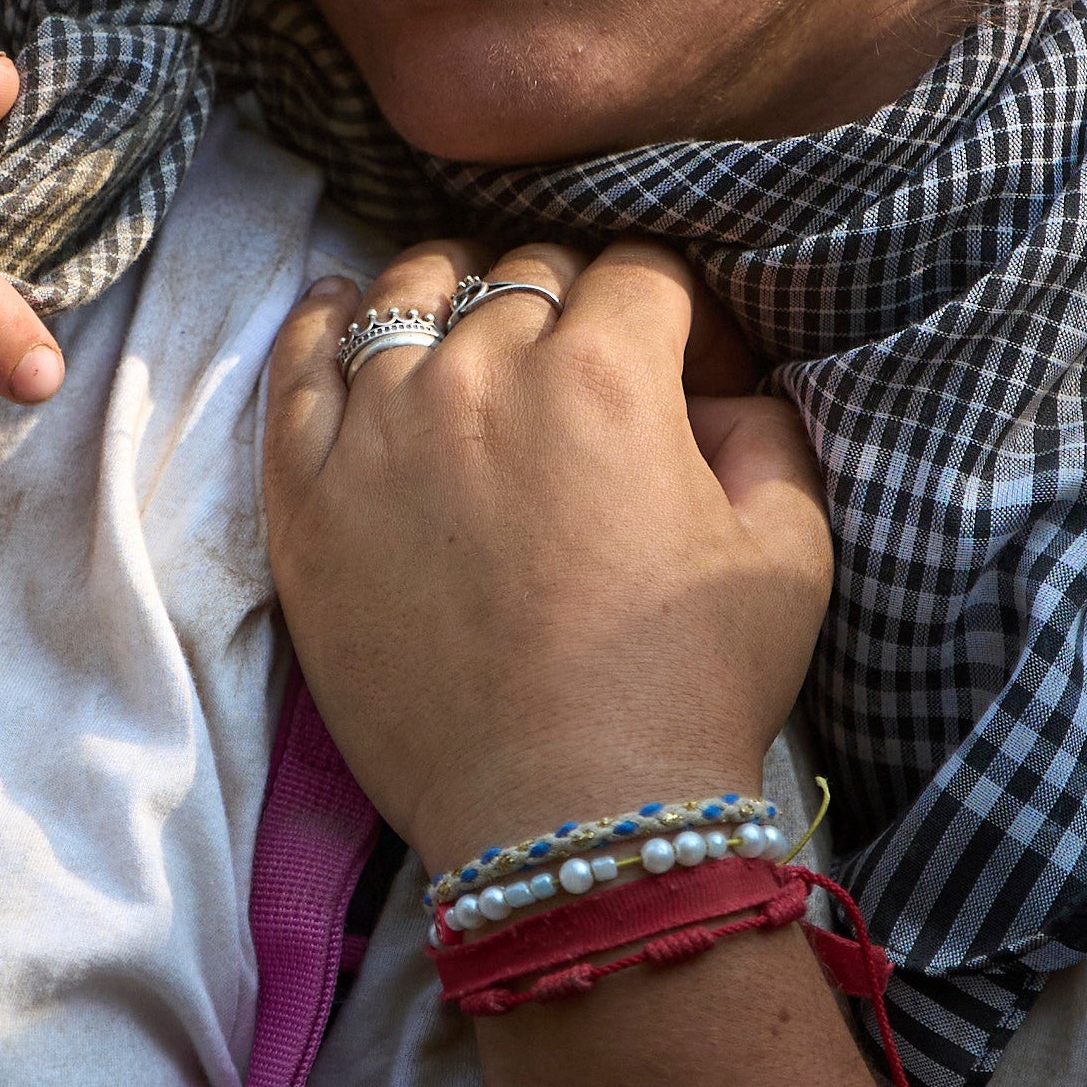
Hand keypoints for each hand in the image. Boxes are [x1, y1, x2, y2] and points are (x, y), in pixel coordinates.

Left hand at [259, 240, 832, 857]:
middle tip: (586, 371)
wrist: (564, 815)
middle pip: (524, 274)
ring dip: (452, 292)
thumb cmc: (685, 691)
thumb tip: (723, 398)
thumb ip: (769, 437)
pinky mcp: (306, 493)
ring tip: (470, 325)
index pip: (638, 270)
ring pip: (407, 293)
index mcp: (606, 373)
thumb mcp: (789, 554)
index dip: (671, 308)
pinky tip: (345, 309)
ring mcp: (379, 428)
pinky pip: (298, 364)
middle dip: (570, 302)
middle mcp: (482, 374)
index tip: (681, 362)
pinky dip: (324, 321)